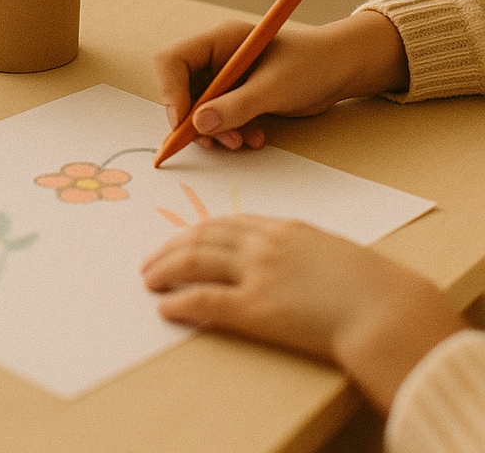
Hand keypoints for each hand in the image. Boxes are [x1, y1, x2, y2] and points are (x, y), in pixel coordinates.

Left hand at [141, 216, 460, 411]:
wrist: (384, 309)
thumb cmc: (372, 288)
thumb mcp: (332, 254)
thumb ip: (304, 253)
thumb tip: (290, 266)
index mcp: (285, 228)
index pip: (229, 223)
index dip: (199, 231)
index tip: (183, 239)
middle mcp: (265, 244)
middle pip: (203, 236)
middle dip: (172, 247)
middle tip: (151, 259)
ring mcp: (258, 274)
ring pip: (195, 262)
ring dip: (166, 269)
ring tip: (149, 278)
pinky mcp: (255, 309)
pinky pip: (206, 301)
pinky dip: (181, 303)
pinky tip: (166, 308)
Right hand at [152, 10, 409, 150]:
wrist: (342, 69)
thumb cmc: (312, 64)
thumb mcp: (275, 87)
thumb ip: (236, 105)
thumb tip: (197, 124)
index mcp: (220, 40)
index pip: (174, 61)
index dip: (171, 92)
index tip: (184, 123)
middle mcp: (218, 57)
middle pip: (182, 88)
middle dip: (195, 119)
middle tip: (214, 142)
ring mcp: (227, 76)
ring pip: (200, 109)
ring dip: (216, 130)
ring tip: (241, 142)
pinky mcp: (239, 95)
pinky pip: (221, 118)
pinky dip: (231, 131)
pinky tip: (254, 138)